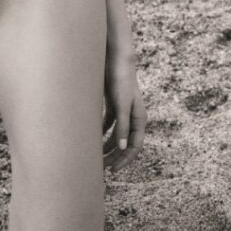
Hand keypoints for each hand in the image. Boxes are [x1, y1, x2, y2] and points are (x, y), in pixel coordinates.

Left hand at [102, 48, 145, 172]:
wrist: (115, 60)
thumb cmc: (121, 82)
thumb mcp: (122, 106)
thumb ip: (122, 126)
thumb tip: (123, 148)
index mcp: (139, 120)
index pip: (134, 146)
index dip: (125, 159)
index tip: (114, 170)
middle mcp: (132, 117)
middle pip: (124, 143)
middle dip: (115, 156)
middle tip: (102, 168)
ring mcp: (123, 111)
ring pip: (116, 135)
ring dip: (107, 146)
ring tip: (95, 156)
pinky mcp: (113, 105)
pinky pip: (108, 124)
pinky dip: (101, 132)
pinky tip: (92, 138)